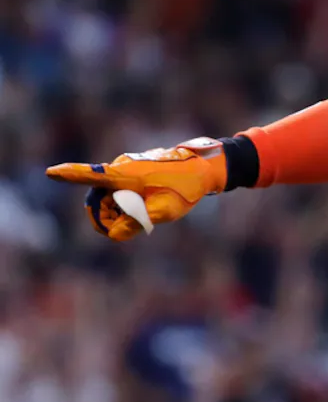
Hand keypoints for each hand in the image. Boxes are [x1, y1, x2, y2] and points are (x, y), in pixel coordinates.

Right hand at [46, 138, 226, 240]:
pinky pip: (116, 192)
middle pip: (96, 199)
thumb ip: (137, 223)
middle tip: (132, 225)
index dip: (69, 174)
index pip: (92, 175)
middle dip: (105, 217)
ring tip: (143, 213)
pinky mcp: (129, 172)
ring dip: (116, 211)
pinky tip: (145, 205)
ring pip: (105, 198)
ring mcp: (124, 169)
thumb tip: (114, 233)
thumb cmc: (186, 188)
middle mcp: (120, 168)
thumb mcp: (164, 211)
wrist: (203, 168)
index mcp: (126, 174)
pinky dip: (123, 204)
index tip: (50, 172)